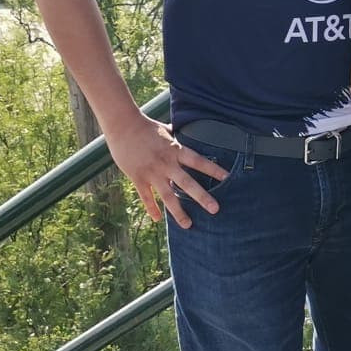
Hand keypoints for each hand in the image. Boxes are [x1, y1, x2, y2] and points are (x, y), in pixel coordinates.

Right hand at [106, 114, 227, 228]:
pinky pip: (146, 197)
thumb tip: (187, 130)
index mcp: (176, 149)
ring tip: (188, 225)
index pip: (199, 161)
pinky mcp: (138, 178)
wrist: (122, 126)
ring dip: (178, 212)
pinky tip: (158, 219)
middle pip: (187, 183)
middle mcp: (166, 163)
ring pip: (168, 196)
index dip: (214, 169)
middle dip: (202, 197)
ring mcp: (152, 172)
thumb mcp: (166, 130)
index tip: (228, 178)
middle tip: (215, 209)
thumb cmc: (146, 126)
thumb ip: (177, 136)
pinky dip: (152, 209)